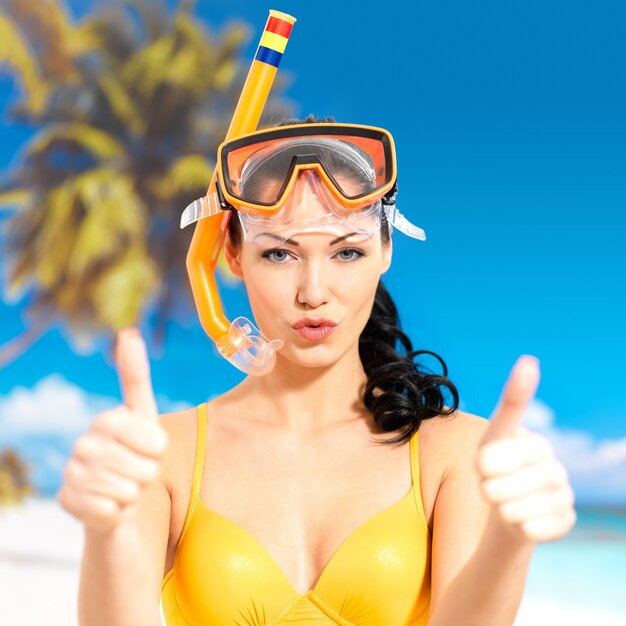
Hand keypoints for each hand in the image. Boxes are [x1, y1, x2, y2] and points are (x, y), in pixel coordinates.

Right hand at [57, 328, 168, 532]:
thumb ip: (136, 377)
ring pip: (129, 490)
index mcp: (107, 421)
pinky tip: (109, 504)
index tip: (154, 449)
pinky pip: (112, 509)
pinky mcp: (68, 501)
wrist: (117, 498)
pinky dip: (118, 511)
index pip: (149, 437)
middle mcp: (84, 443)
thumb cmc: (137, 454)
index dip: (157, 448)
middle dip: (149, 473)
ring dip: (134, 492)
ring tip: (124, 485)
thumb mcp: (145, 417)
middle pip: (144, 468)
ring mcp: (73, 472)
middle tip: (138, 471)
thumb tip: (128, 333)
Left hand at [475, 356, 576, 542]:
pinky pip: (529, 527)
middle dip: (484, 484)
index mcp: (525, 437)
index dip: (518, 390)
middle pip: (492, 472)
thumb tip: (511, 419)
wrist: (510, 513)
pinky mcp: (566, 517)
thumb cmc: (494, 477)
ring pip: (509, 504)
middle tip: (493, 485)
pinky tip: (525, 520)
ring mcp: (562, 487)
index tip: (527, 363)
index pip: (514, 411)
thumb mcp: (483, 458)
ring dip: (499, 507)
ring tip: (507, 501)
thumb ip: (488, 450)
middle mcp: (549, 457)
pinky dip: (518, 527)